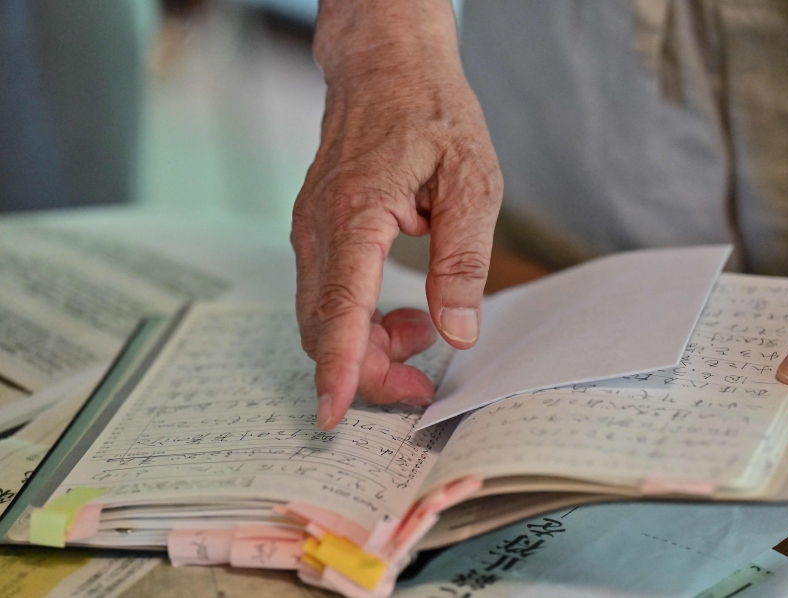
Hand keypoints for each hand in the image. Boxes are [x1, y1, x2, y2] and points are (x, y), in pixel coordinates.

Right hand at [291, 0, 502, 429]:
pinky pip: (327, 297)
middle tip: (422, 386)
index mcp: (356, 212)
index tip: (332, 414)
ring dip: (367, 346)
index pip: (341, 306)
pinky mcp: (316, 234)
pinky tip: (403, 311)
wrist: (386, 67)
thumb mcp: (473, 182)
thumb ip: (462, 260)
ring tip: (424, 333)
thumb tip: (456, 332)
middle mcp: (319, 226)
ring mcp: (310, 230)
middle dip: (367, 371)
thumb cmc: (431, 113)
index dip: (339, 366)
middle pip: (323, 326)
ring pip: (321, 318)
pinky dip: (360, 323)